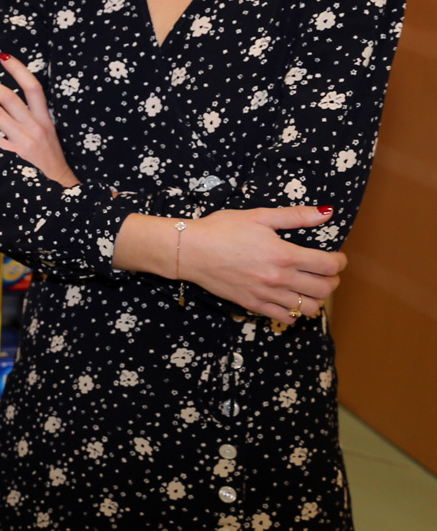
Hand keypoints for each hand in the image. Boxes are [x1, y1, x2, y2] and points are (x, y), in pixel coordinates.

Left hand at [0, 53, 79, 187]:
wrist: (61, 190)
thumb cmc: (51, 161)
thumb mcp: (50, 134)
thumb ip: (34, 117)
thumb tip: (9, 100)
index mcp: (45, 119)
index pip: (33, 87)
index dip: (18, 69)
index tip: (3, 56)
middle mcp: (35, 128)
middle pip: (8, 97)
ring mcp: (24, 142)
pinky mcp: (12, 158)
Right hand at [178, 206, 345, 322]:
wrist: (190, 250)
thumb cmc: (221, 229)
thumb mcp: (259, 216)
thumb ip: (295, 216)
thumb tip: (327, 213)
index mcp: (284, 254)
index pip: (329, 265)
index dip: (340, 262)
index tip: (337, 257)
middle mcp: (279, 278)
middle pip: (324, 289)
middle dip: (333, 280)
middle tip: (326, 272)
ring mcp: (266, 295)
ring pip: (309, 307)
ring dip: (317, 298)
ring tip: (310, 287)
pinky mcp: (253, 305)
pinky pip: (285, 317)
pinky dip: (295, 312)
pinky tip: (291, 300)